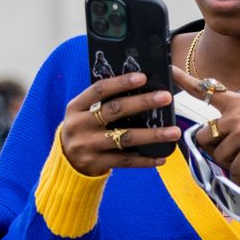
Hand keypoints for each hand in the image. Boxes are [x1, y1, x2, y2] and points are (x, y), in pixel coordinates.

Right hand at [61, 73, 181, 176]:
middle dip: (143, 102)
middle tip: (166, 97)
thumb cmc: (84, 130)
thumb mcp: (84, 113)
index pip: (99, 89)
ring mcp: (88, 145)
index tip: (143, 77)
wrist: (66, 163)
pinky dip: (145, 160)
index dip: (121, 82)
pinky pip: (126, 161)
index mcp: (76, 107)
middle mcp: (80, 125)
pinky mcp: (96, 163)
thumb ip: (104, 102)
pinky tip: (162, 157)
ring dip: (152, 135)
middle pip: (115, 110)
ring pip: (125, 138)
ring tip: (174, 131)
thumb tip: (141, 87)